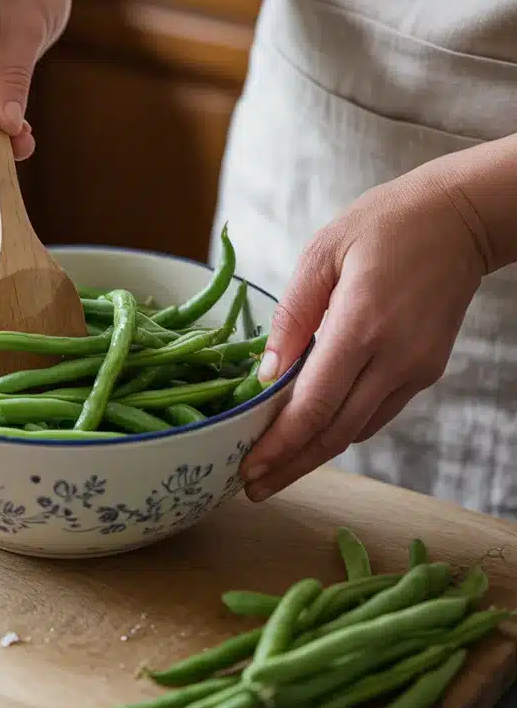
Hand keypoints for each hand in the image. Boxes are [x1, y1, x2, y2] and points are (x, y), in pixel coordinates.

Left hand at [240, 167, 487, 501]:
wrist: (460, 219)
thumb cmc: (384, 225)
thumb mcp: (323, 254)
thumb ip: (292, 317)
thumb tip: (267, 375)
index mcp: (361, 327)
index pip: (314, 407)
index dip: (278, 446)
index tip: (246, 470)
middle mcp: (394, 360)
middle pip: (334, 434)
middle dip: (291, 467)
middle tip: (251, 489)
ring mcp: (415, 370)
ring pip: (357, 430)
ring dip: (315, 454)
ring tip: (275, 469)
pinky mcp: (425, 372)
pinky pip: (376, 413)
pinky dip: (342, 429)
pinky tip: (313, 434)